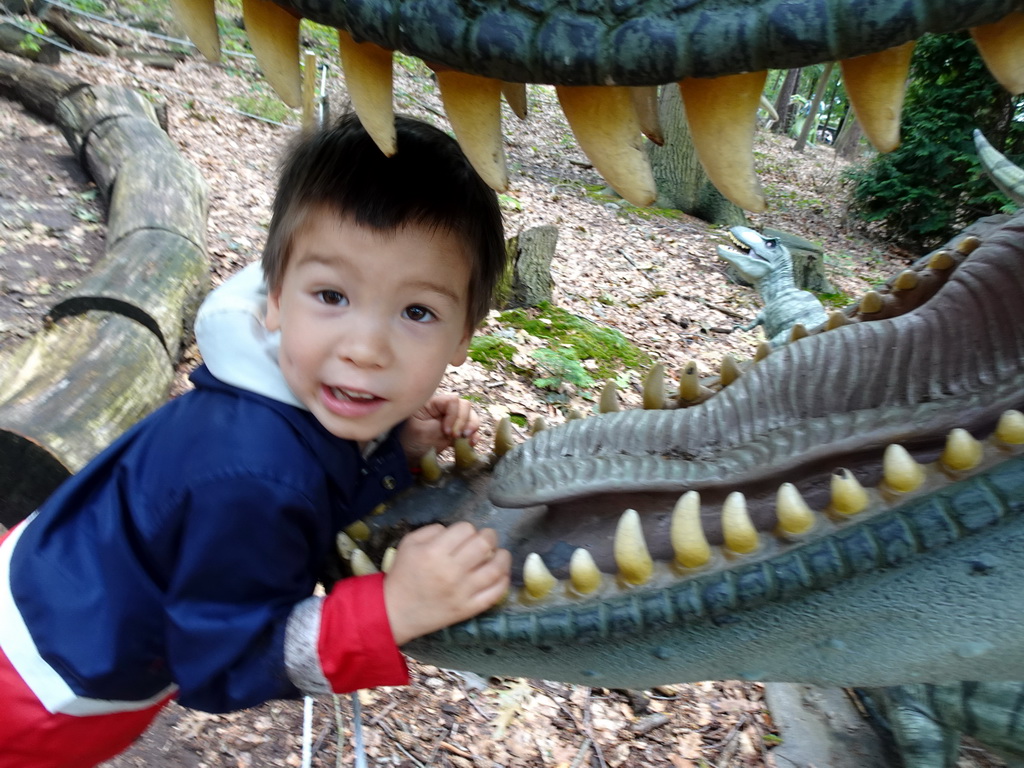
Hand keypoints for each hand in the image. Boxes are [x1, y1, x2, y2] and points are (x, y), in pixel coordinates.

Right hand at [383, 522, 510, 645]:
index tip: (465, 535)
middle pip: (484, 544)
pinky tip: (501, 574)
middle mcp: (451, 570)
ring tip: (500, 554)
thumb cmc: (403, 575)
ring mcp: (462, 591)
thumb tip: (454, 530)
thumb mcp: (408, 544)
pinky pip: (495, 593)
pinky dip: (503, 581)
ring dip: (502, 557)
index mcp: (434, 552)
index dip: (467, 529)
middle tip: (488, 538)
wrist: (396, 612)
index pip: (465, 529)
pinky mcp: (469, 608)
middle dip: (489, 536)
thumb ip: (432, 530)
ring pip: (495, 569)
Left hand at [400, 393, 479, 462]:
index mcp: (432, 403)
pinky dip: (473, 436)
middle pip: (465, 407)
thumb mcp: (423, 432)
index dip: (454, 416)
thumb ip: (441, 426)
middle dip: (465, 421)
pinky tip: (472, 443)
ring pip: (470, 417)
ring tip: (467, 439)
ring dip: (472, 427)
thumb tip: (459, 426)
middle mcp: (443, 409)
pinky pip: (469, 430)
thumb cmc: (409, 441)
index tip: (446, 432)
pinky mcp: (453, 433)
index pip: (453, 401)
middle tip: (457, 436)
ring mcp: (449, 421)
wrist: (404, 458)